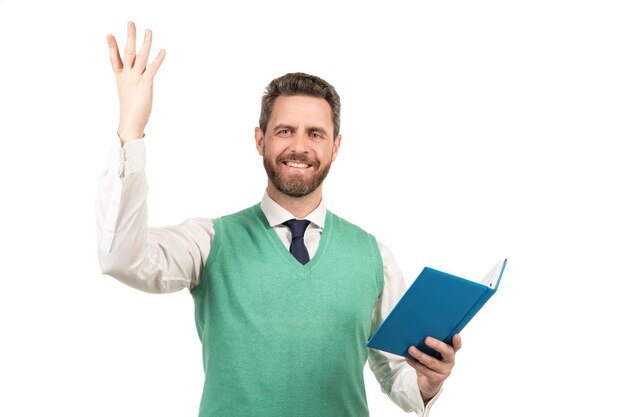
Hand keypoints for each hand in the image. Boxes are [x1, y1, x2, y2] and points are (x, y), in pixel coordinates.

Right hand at [106, 21, 165, 143]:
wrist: (130, 122)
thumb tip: (133, 87)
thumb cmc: (131, 111)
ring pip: (140, 56)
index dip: (111, 47)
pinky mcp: (146, 83)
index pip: (114, 59)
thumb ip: (129, 86)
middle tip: (130, 23)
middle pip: (127, 51)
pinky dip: (158, 59)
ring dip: (145, 42)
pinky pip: (152, 67)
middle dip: (129, 36)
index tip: (109, 35)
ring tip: (148, 30)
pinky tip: (163, 50)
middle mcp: (127, 76)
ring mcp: (135, 78)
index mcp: (120, 78)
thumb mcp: (127, 95)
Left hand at [404, 334, 461, 402]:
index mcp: (450, 352)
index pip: (456, 346)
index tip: (456, 335)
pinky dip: (415, 364)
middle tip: (426, 339)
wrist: (428, 382)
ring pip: (432, 362)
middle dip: (437, 345)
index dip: (457, 341)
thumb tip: (418, 333)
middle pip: (447, 352)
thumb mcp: (432, 353)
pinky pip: (425, 370)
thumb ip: (430, 344)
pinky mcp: (436, 379)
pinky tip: (408, 358)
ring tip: (411, 349)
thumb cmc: (430, 362)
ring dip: (420, 355)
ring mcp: (444, 371)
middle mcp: (450, 361)